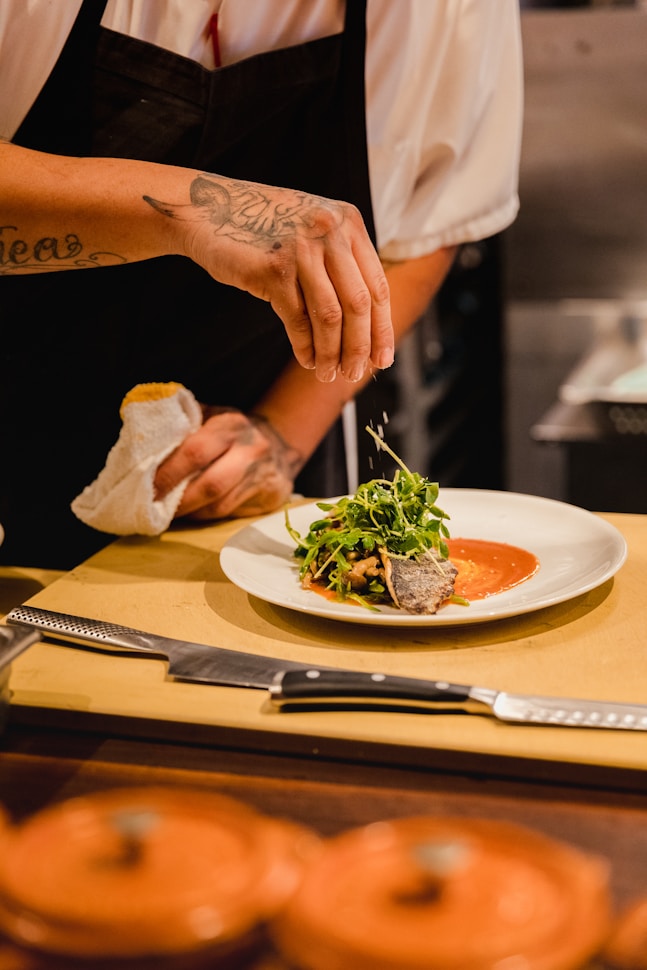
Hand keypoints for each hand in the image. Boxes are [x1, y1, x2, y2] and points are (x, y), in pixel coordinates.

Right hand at [144, 173, 393, 382]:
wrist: (206, 209)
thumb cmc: (261, 229)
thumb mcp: (311, 231)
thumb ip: (339, 263)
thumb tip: (365, 326)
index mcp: (348, 222)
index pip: (377, 287)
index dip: (381, 329)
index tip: (382, 361)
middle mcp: (330, 231)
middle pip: (359, 305)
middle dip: (359, 348)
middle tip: (354, 374)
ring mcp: (302, 248)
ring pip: (331, 316)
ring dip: (332, 353)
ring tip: (327, 374)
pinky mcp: (274, 268)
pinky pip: (298, 319)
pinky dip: (305, 346)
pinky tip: (305, 360)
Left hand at [153, 408, 302, 519]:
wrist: (280, 444)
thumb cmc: (232, 432)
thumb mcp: (211, 416)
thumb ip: (183, 425)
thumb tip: (142, 442)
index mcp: (231, 425)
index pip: (196, 452)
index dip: (169, 473)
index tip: (147, 487)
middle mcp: (251, 450)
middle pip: (210, 484)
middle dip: (178, 501)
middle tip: (152, 508)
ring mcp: (263, 476)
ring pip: (219, 506)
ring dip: (189, 513)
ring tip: (167, 514)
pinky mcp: (270, 498)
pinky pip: (230, 514)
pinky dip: (204, 517)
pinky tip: (191, 513)